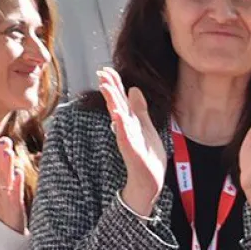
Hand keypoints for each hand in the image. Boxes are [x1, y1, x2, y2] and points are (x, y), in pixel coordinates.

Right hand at [0, 136, 27, 232]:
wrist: (5, 234)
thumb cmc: (7, 210)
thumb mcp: (4, 192)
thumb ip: (6, 176)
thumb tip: (12, 160)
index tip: (1, 139)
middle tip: (4, 141)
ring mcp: (4, 200)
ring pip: (4, 181)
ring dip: (5, 166)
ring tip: (8, 152)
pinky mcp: (13, 209)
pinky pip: (14, 196)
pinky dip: (15, 185)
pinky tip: (18, 174)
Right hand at [95, 68, 163, 215]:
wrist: (149, 180)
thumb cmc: (146, 154)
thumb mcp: (145, 126)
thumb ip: (139, 109)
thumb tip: (133, 89)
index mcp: (130, 121)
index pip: (120, 100)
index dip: (114, 85)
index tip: (105, 69)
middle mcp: (126, 129)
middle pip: (116, 105)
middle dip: (110, 89)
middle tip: (101, 73)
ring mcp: (128, 140)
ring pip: (119, 118)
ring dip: (112, 103)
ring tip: (106, 88)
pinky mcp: (133, 152)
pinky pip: (126, 137)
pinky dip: (122, 127)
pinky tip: (118, 116)